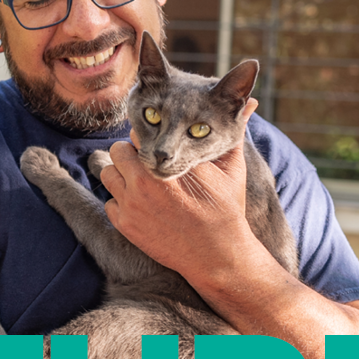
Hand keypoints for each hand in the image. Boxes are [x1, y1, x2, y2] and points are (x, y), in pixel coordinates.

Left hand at [99, 99, 264, 284]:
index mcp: (171, 161)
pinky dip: (120, 201)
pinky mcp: (125, 225)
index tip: (155, 144)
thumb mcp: (232, 169)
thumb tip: (250, 103)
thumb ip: (235, 133)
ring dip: (121, 175)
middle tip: (146, 165)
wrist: (217, 256)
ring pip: (108, 173)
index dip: (148, 137)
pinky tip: (141, 205)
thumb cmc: (227, 210)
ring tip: (141, 183)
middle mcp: (147, 180)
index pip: (141, 133)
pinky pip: (109, 201)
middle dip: (130, 154)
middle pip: (119, 149)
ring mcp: (133, 204)